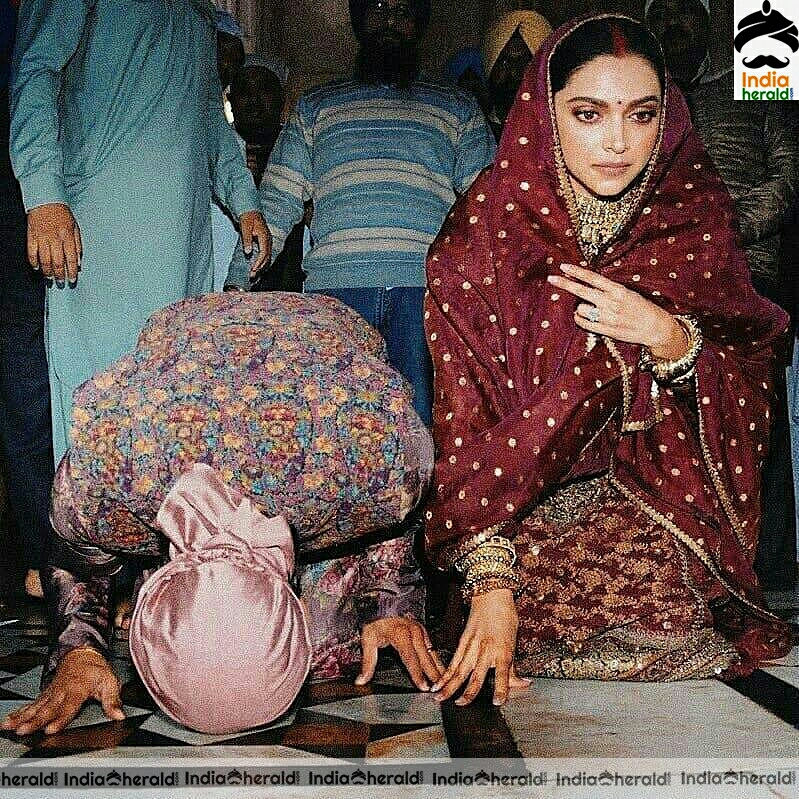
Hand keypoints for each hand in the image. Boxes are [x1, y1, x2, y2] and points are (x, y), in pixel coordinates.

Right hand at [0, 647, 123, 735]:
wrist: (81, 653)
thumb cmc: (95, 668)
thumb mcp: (110, 681)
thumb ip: (113, 700)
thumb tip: (119, 716)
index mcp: (78, 690)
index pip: (69, 707)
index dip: (60, 719)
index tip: (50, 729)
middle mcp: (61, 692)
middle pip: (47, 709)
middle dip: (34, 721)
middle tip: (23, 730)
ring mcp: (51, 693)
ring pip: (35, 706)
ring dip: (21, 717)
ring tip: (9, 726)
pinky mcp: (44, 694)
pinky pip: (31, 704)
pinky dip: (18, 712)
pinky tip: (8, 721)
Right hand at [27, 203, 81, 282]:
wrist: (46, 200)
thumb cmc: (63, 214)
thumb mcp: (76, 228)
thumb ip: (78, 245)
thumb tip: (78, 262)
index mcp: (68, 237)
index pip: (71, 259)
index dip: (72, 271)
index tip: (72, 279)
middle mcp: (55, 239)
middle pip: (57, 262)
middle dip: (60, 274)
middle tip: (61, 282)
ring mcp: (42, 237)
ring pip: (44, 259)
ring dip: (47, 271)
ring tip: (50, 278)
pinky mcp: (32, 236)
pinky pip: (31, 252)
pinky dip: (33, 261)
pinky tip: (36, 268)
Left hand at [239, 210, 270, 279]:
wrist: (250, 211)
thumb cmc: (248, 218)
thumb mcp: (245, 227)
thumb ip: (247, 240)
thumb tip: (248, 252)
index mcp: (265, 237)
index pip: (264, 253)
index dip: (258, 262)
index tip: (252, 269)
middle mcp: (268, 241)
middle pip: (267, 258)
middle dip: (260, 268)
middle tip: (252, 276)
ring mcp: (268, 243)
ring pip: (267, 258)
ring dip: (260, 267)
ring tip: (253, 275)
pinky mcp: (265, 244)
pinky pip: (265, 256)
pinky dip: (261, 263)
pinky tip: (256, 268)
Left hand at [356, 617, 444, 691]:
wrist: (383, 604)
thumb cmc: (376, 621)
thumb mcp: (368, 639)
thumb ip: (368, 661)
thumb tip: (361, 680)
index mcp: (401, 634)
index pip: (410, 658)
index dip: (417, 674)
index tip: (424, 687)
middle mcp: (414, 632)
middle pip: (426, 658)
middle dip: (433, 674)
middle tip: (439, 689)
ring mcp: (421, 631)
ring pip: (432, 653)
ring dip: (439, 669)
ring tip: (445, 683)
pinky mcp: (423, 632)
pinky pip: (433, 649)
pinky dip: (437, 661)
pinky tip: (441, 671)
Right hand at [431, 589, 528, 705]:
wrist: (492, 595)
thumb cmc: (506, 618)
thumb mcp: (514, 642)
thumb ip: (513, 668)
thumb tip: (523, 684)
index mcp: (503, 650)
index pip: (503, 674)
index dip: (500, 689)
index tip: (497, 702)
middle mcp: (487, 649)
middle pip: (476, 674)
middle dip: (468, 692)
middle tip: (460, 705)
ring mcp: (473, 644)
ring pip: (460, 669)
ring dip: (449, 685)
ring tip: (440, 698)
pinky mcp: (463, 640)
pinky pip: (453, 660)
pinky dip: (445, 672)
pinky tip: (438, 682)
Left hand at [548, 263, 687, 359]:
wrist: (655, 327)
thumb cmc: (642, 307)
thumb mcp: (628, 292)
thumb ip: (608, 289)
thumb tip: (587, 283)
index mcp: (618, 290)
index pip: (592, 278)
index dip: (576, 272)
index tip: (563, 266)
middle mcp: (611, 302)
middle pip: (581, 291)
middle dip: (565, 284)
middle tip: (551, 278)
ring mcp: (607, 317)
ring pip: (580, 309)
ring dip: (580, 307)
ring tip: (588, 308)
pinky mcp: (605, 330)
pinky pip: (583, 323)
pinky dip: (580, 318)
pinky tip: (583, 316)